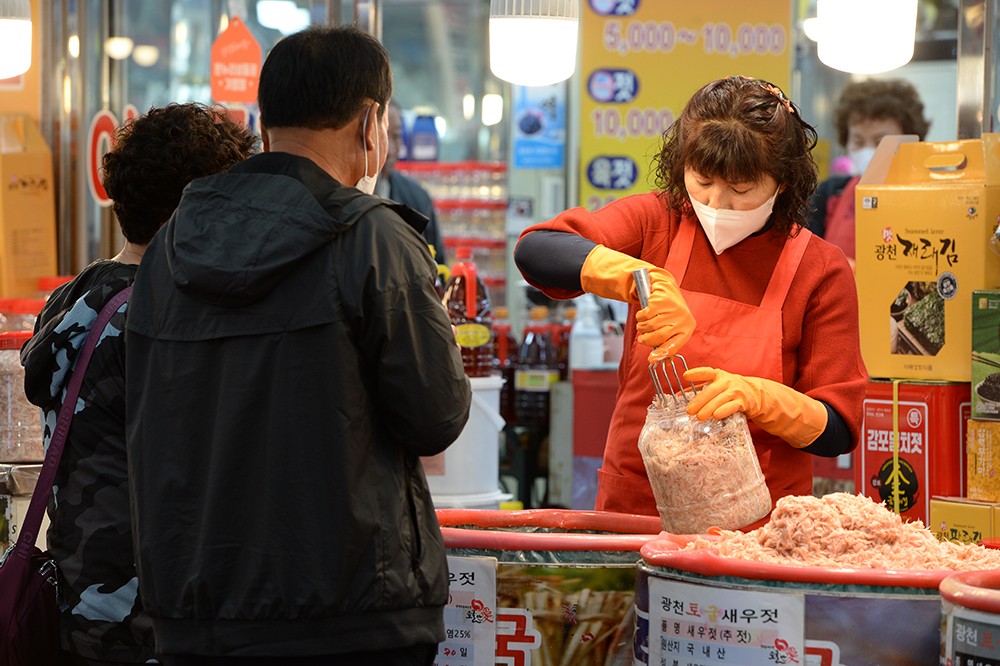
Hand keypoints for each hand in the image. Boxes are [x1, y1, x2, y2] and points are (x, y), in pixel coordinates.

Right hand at [579, 245, 694, 354]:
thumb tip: (659, 361)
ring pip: (649, 326)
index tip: (650, 360)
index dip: (661, 354)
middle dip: (646, 339)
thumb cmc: (668, 312)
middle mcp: (682, 319)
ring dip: (642, 327)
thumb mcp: (672, 326)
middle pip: (658, 337)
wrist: (664, 287)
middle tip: (642, 338)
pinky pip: (644, 316)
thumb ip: (667, 342)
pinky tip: (644, 313)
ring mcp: (671, 309)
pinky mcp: (660, 301)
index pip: (674, 346)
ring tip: (644, 323)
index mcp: (687, 328)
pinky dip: (640, 316)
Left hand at [683, 367, 827, 447]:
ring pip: (720, 399)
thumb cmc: (732, 391)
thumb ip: (702, 389)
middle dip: (699, 401)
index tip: (686, 376)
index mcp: (719, 375)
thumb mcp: (718, 387)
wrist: (759, 396)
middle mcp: (727, 381)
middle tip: (689, 410)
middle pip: (711, 390)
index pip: (707, 372)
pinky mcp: (744, 402)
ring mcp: (736, 391)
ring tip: (699, 417)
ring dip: (708, 408)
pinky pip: (732, 406)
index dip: (696, 373)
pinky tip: (715, 416)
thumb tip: (682, 395)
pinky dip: (723, 410)